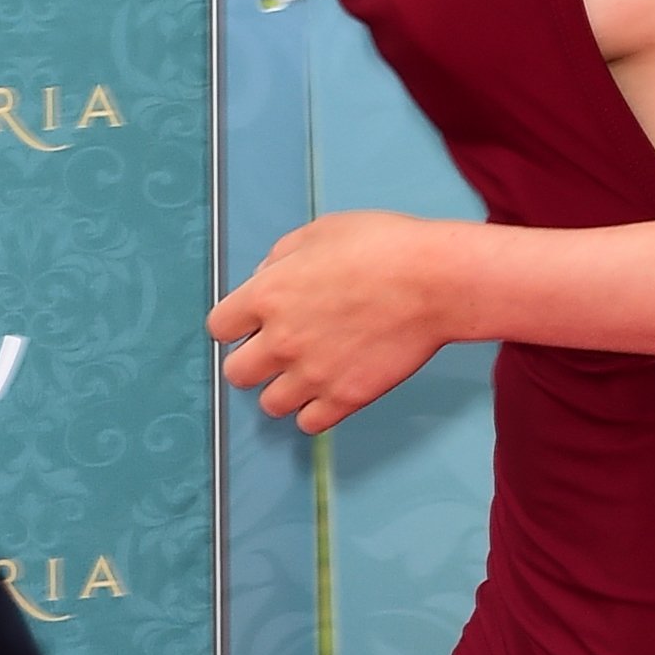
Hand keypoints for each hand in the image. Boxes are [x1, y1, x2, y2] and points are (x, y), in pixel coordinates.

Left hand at [207, 209, 455, 432]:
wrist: (436, 280)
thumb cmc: (385, 246)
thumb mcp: (322, 230)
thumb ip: (282, 256)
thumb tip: (264, 277)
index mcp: (268, 294)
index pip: (218, 327)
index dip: (236, 323)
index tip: (252, 322)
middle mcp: (281, 340)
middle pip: (236, 373)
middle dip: (253, 360)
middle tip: (278, 349)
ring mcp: (313, 374)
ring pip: (269, 404)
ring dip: (282, 389)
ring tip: (306, 372)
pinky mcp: (346, 397)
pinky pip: (309, 424)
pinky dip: (314, 411)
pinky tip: (328, 389)